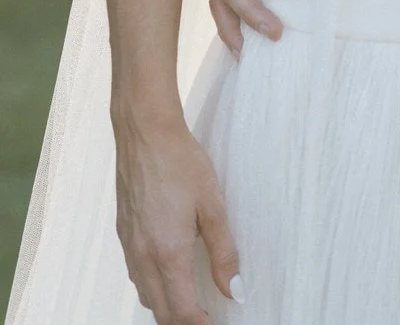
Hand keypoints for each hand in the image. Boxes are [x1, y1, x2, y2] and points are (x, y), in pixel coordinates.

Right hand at [114, 118, 241, 321]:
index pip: (182, 312)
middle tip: (207, 317)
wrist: (145, 134)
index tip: (216, 324)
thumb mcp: (212, 204)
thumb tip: (236, 290)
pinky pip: (136, 276)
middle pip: (161, 311)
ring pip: (146, 296)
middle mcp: (143, 257)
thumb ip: (224, 251)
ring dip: (167, 308)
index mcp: (168, 253)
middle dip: (183, 321)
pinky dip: (153, 288)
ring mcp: (130, 247)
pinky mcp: (124, 234)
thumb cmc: (181, 163)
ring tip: (190, 302)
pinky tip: (167, 275)